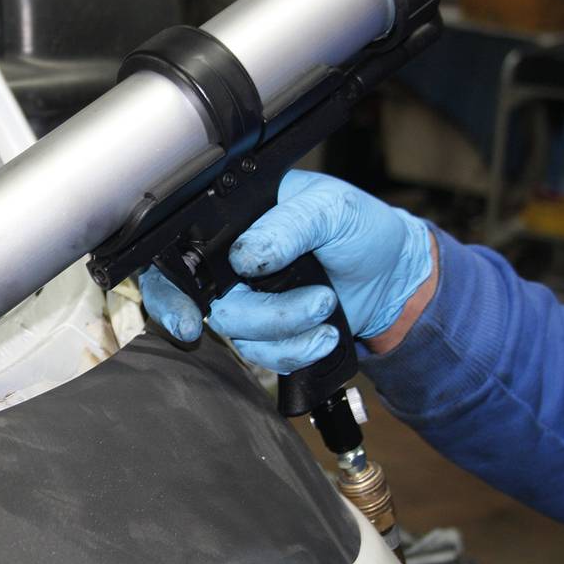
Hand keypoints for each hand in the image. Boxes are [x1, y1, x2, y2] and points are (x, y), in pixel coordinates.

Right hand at [138, 170, 434, 373]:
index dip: (169, 288)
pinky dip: (297, 350)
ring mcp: (250, 303)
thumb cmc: (359, 229)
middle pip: (201, 301)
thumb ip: (289, 224)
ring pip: (237, 332)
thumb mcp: (331, 207)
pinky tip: (326, 334)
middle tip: (236, 328)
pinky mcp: (271, 336)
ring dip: (284, 326)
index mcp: (233, 222)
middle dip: (224, 318)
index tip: (190, 316)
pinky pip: (265, 356)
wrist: (395, 276)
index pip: (179, 252)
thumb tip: (246, 255)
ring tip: (326, 304)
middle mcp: (230, 265)